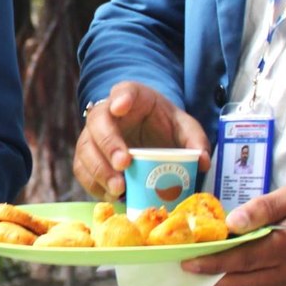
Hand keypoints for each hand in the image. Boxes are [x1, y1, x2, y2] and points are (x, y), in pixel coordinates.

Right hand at [74, 81, 210, 198]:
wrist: (147, 134)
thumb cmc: (163, 126)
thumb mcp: (183, 127)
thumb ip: (194, 140)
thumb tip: (202, 161)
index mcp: (133, 97)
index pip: (124, 90)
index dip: (121, 97)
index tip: (121, 107)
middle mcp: (107, 113)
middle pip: (98, 122)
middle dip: (109, 144)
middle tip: (124, 164)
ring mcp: (93, 135)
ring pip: (85, 149)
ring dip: (99, 170)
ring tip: (119, 189)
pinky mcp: (87, 157)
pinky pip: (82, 170)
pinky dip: (94, 185)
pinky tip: (112, 196)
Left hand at [183, 185, 285, 285]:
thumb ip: (262, 209)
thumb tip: (232, 222)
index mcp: (284, 247)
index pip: (240, 259)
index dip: (212, 262)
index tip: (188, 260)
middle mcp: (284, 272)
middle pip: (238, 281)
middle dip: (209, 276)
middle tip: (185, 267)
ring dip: (221, 282)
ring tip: (199, 270)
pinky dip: (238, 284)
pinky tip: (225, 272)